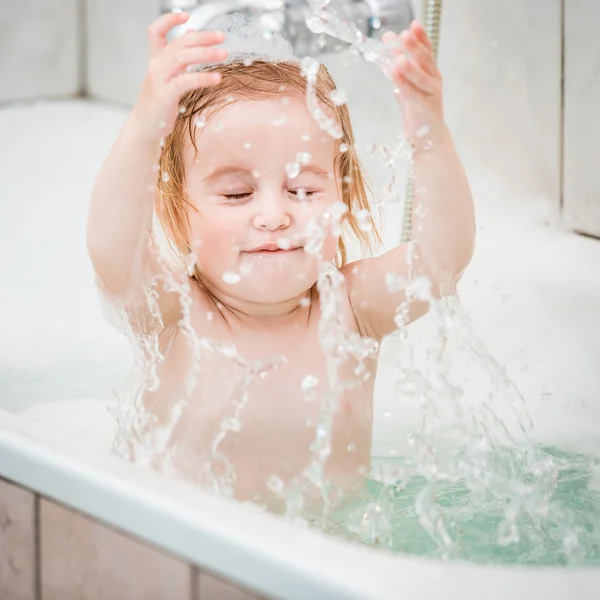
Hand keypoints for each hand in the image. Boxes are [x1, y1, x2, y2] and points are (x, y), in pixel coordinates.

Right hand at [131, 12, 227, 140]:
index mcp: (156, 60)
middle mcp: (156, 66)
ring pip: (182, 58)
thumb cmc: (160, 103)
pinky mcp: (165, 95)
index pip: (155, 31)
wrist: (145, 127)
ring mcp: (159, 79)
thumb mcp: (168, 77)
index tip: (187, 15)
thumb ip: (178, 57)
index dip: (169, 20)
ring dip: (205, 53)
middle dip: (202, 37)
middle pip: (178, 43)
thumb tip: (191, 34)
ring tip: (224, 53)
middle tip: (222, 36)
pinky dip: (202, 78)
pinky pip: (185, 81)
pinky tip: (217, 78)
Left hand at [384, 21, 444, 147]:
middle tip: (404, 36)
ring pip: (421, 78)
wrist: (427, 134)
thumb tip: (388, 39)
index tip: (413, 24)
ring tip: (398, 60)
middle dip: (415, 48)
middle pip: (426, 61)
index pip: (427, 50)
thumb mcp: (406, 81)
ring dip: (410, 69)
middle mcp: (434, 80)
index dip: (421, 37)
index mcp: (430, 71)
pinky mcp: (425, 109)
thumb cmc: (417, 106)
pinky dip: (404, 86)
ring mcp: (431, 94)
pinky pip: (414, 96)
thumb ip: (397, 62)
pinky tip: (395, 78)